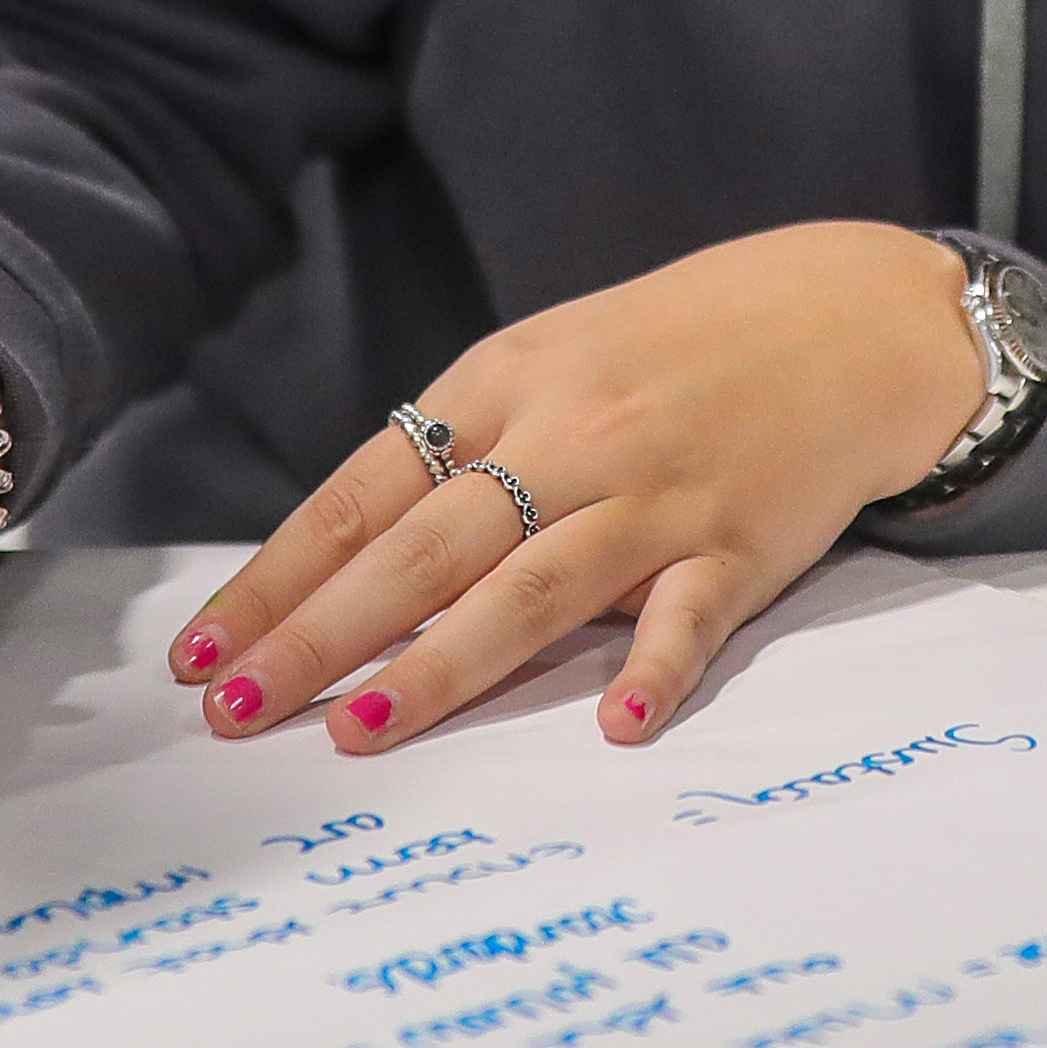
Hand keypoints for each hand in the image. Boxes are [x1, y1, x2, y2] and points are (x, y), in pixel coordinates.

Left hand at [173, 223, 994, 754]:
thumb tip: (352, 573)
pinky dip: (650, 670)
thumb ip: (462, 460)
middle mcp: (566, 437)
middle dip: (319, 636)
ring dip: (441, 666)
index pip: (361, 497)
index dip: (277, 579)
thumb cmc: (675, 351)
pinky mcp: (741, 543)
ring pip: (529, 590)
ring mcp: (655, 493)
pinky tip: (612, 727)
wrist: (844, 314)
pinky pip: (686, 615)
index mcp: (500, 388)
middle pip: (422, 551)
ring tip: (360, 733)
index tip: (202, 652)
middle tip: (238, 713)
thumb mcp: (549, 368)